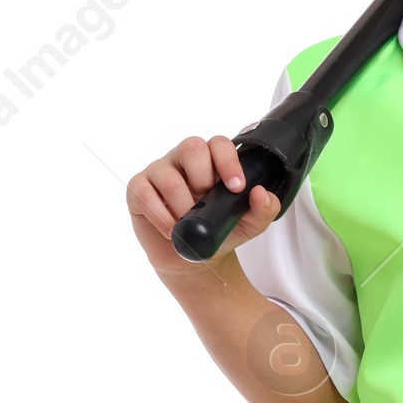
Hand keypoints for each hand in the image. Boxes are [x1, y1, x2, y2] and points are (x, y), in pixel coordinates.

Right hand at [127, 134, 281, 284]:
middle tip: (207, 203)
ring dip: (182, 205)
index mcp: (211, 161)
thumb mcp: (248, 225)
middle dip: (203, 178)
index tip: (237, 187)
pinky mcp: (139, 189)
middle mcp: (183, 160)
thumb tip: (260, 193)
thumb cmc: (217, 232)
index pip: (218, 144)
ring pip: (169, 176)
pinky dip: (160, 216)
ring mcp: (159, 172)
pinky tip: (172, 230)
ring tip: (189, 224)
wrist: (191, 257)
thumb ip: (263, 209)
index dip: (228, 161)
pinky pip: (144, 193)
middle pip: (191, 147)